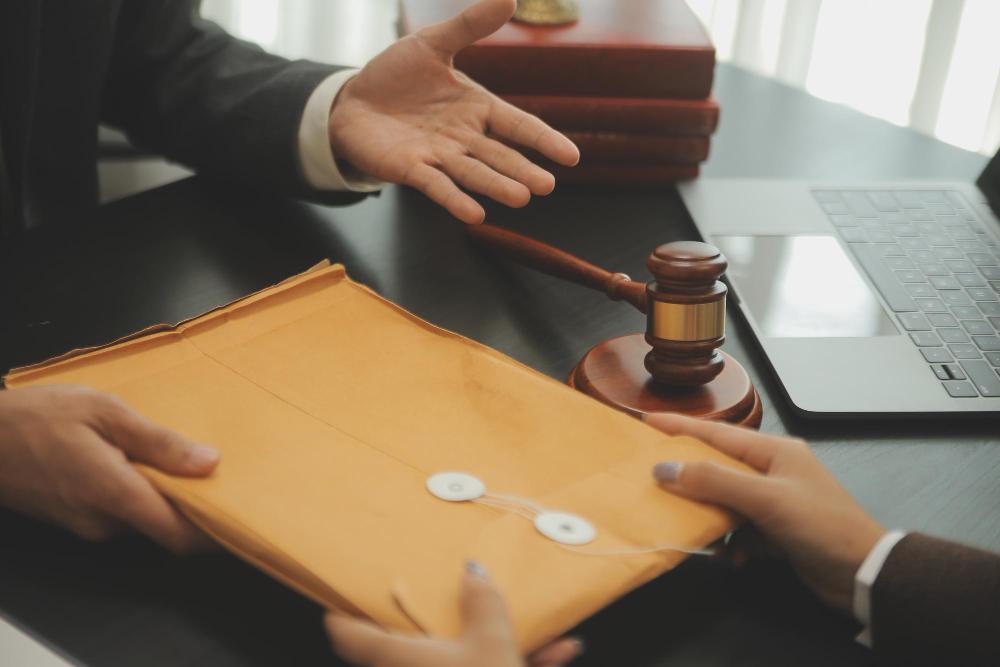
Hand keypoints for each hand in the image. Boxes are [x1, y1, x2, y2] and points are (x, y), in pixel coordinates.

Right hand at [0, 385, 219, 552]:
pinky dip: (144, 493)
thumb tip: (209, 462)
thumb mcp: (105, 412)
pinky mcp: (77, 519)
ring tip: (189, 459)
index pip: (179, 535)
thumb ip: (159, 442)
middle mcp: (103, 521)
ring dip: (168, 496)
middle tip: (227, 474)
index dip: (215, 534)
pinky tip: (149, 462)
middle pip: (166, 526)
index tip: (245, 516)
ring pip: (145, 518)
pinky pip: (123, 512)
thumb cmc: (36, 418)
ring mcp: (88, 524)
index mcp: (114, 494)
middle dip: (196, 506)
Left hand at [326, 562, 582, 666]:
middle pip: (407, 644)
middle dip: (444, 621)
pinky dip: (509, 665)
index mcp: (397, 657)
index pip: (347, 633)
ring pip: (456, 660)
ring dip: (493, 645)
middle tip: (452, 598)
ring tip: (539, 638)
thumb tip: (475, 571)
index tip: (347, 591)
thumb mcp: (494, 643)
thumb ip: (483, 602)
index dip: (342, 610)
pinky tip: (555, 656)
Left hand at [327, 0, 579, 224]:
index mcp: (476, 108)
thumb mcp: (433, 43)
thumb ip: (470, 26)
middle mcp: (464, 137)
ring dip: (496, 186)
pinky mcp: (411, 169)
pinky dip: (454, 200)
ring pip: (473, 173)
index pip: (517, 125)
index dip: (542, 139)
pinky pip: (436, 186)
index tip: (571, 156)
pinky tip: (475, 215)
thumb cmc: (397, 75)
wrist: (352, 100)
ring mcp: (439, 156)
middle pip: (499, 156)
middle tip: (547, 185)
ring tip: (521, 197)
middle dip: (522, 170)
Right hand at [646, 413, 885, 612]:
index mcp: (774, 451)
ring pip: (725, 502)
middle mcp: (773, 471)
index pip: (717, 433)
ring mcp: (775, 502)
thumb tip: (665, 469)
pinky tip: (732, 557)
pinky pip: (739, 530)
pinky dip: (731, 543)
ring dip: (710, 518)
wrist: (863, 574)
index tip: (645, 423)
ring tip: (690, 527)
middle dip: (688, 478)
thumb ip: (714, 481)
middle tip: (651, 478)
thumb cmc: (822, 527)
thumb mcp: (766, 500)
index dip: (680, 427)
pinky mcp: (776, 532)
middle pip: (717, 468)